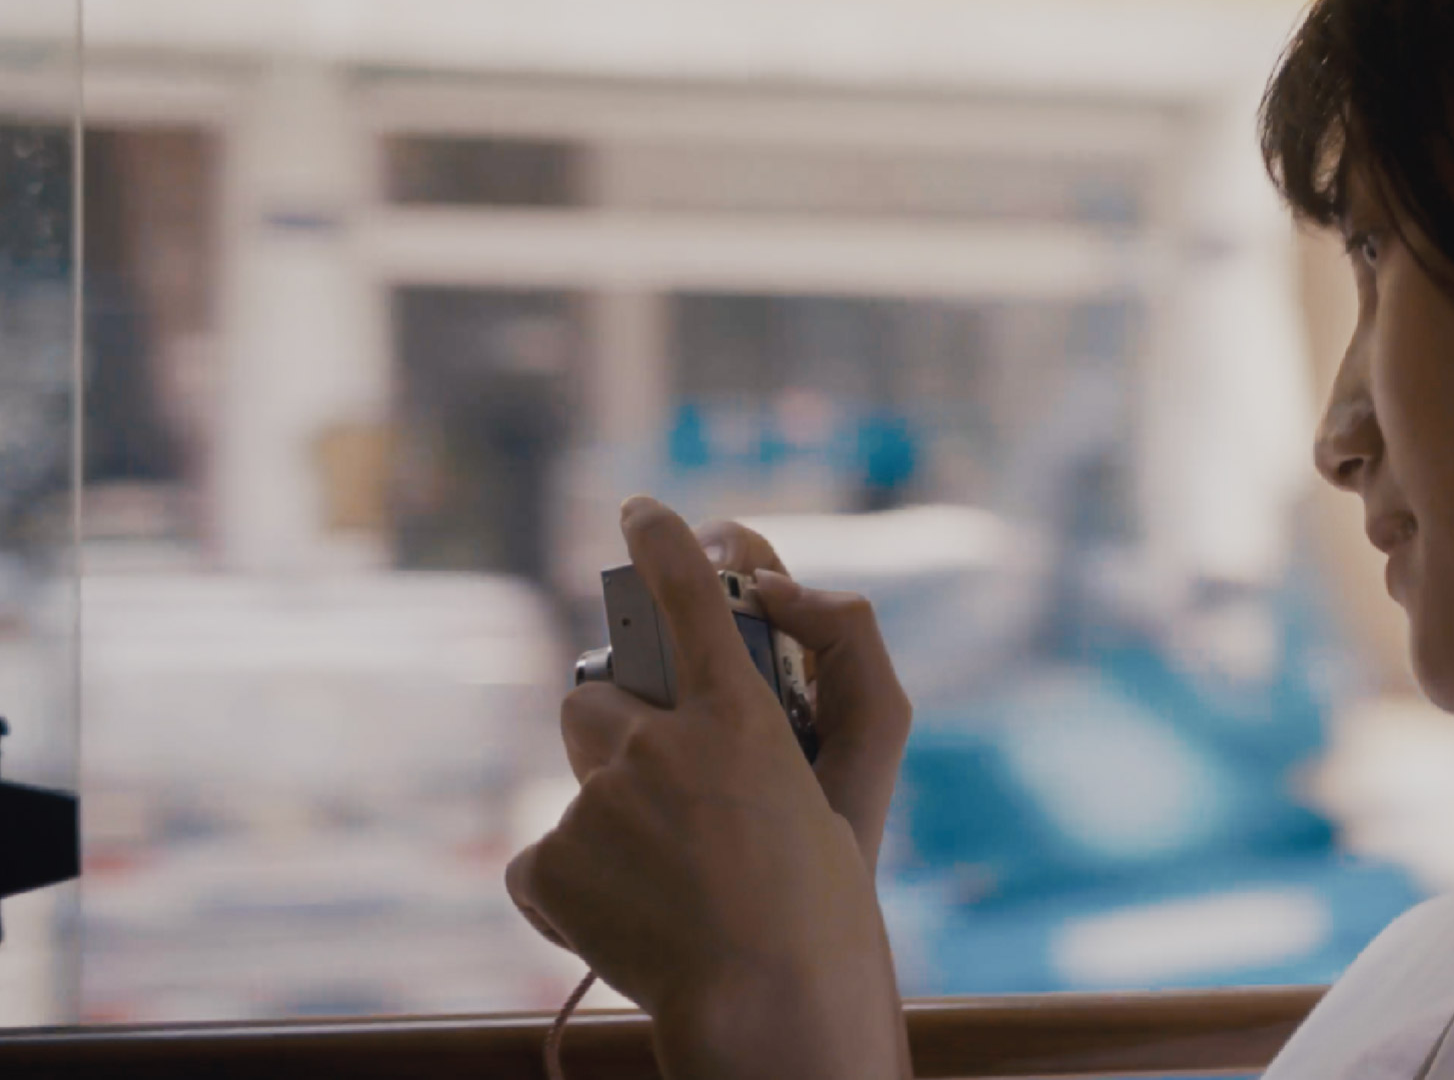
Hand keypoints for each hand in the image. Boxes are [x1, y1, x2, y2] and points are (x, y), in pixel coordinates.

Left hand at [508, 497, 909, 1079]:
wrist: (766, 1000)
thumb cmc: (821, 900)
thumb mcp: (852, 785)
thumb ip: (835, 693)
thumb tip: (744, 662)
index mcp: (740, 718)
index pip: (693, 601)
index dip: (666, 547)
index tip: (644, 511)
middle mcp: (659, 745)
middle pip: (596, 697)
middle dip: (616, 726)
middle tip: (659, 787)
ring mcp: (596, 804)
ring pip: (577, 781)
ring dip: (607, 812)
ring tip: (661, 878)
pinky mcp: (549, 861)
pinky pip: (544, 856)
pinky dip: (574, 885)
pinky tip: (626, 917)